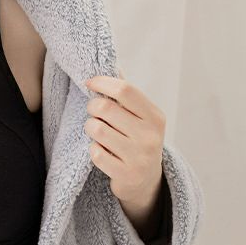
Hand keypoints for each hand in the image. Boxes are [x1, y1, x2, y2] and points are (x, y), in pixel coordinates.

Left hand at [83, 70, 164, 204]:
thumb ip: (125, 93)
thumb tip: (111, 63)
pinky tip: (102, 151)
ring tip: (98, 131)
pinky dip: (93, 149)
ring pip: (97, 129)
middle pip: (105, 108)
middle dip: (92, 107)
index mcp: (155, 117)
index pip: (125, 90)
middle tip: (94, 112)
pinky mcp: (126, 174)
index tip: (90, 83)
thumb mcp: (139, 116)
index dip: (102, 82)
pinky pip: (95, 152)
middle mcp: (151, 136)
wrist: (146, 181)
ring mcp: (140, 157)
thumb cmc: (137, 139)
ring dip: (91, 128)